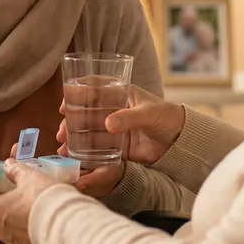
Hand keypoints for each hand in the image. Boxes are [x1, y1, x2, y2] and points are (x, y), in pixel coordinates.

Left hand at [0, 160, 56, 243]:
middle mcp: (2, 232)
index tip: (4, 192)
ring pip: (14, 234)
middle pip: (0, 220)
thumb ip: (16, 171)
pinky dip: (35, 237)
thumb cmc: (43, 198)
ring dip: (23, 225)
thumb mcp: (30, 177)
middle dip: (10, 212)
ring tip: (40, 214)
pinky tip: (48, 227)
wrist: (66, 227)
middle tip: (26, 200)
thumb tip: (8, 165)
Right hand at [56, 87, 183, 166]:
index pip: (95, 87)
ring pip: (89, 131)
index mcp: (121, 93)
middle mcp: (114, 109)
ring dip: (74, 137)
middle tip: (61, 130)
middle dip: (71, 120)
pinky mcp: (118, 146)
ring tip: (63, 145)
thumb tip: (108, 124)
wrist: (182, 142)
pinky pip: (99, 148)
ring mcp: (115, 128)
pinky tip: (74, 156)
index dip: (77, 92)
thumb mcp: (149, 113)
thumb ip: (129, 118)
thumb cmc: (168, 117)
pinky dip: (86, 152)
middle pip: (87, 111)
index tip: (65, 103)